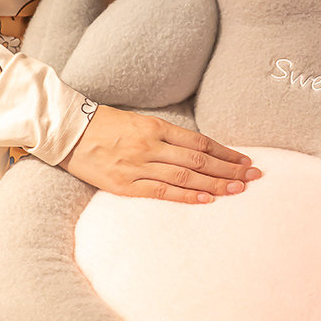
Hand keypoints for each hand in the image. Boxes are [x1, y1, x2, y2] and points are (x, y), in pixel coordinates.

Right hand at [59, 105, 260, 202]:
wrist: (66, 132)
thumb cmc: (103, 125)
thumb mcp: (138, 121)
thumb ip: (165, 135)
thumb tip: (197, 149)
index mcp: (156, 126)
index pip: (200, 142)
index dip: (226, 152)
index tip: (246, 160)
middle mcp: (151, 145)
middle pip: (199, 159)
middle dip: (230, 169)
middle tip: (254, 177)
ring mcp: (137, 165)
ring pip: (186, 176)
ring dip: (215, 184)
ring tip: (239, 189)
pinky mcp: (124, 184)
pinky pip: (161, 191)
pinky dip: (187, 196)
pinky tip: (208, 199)